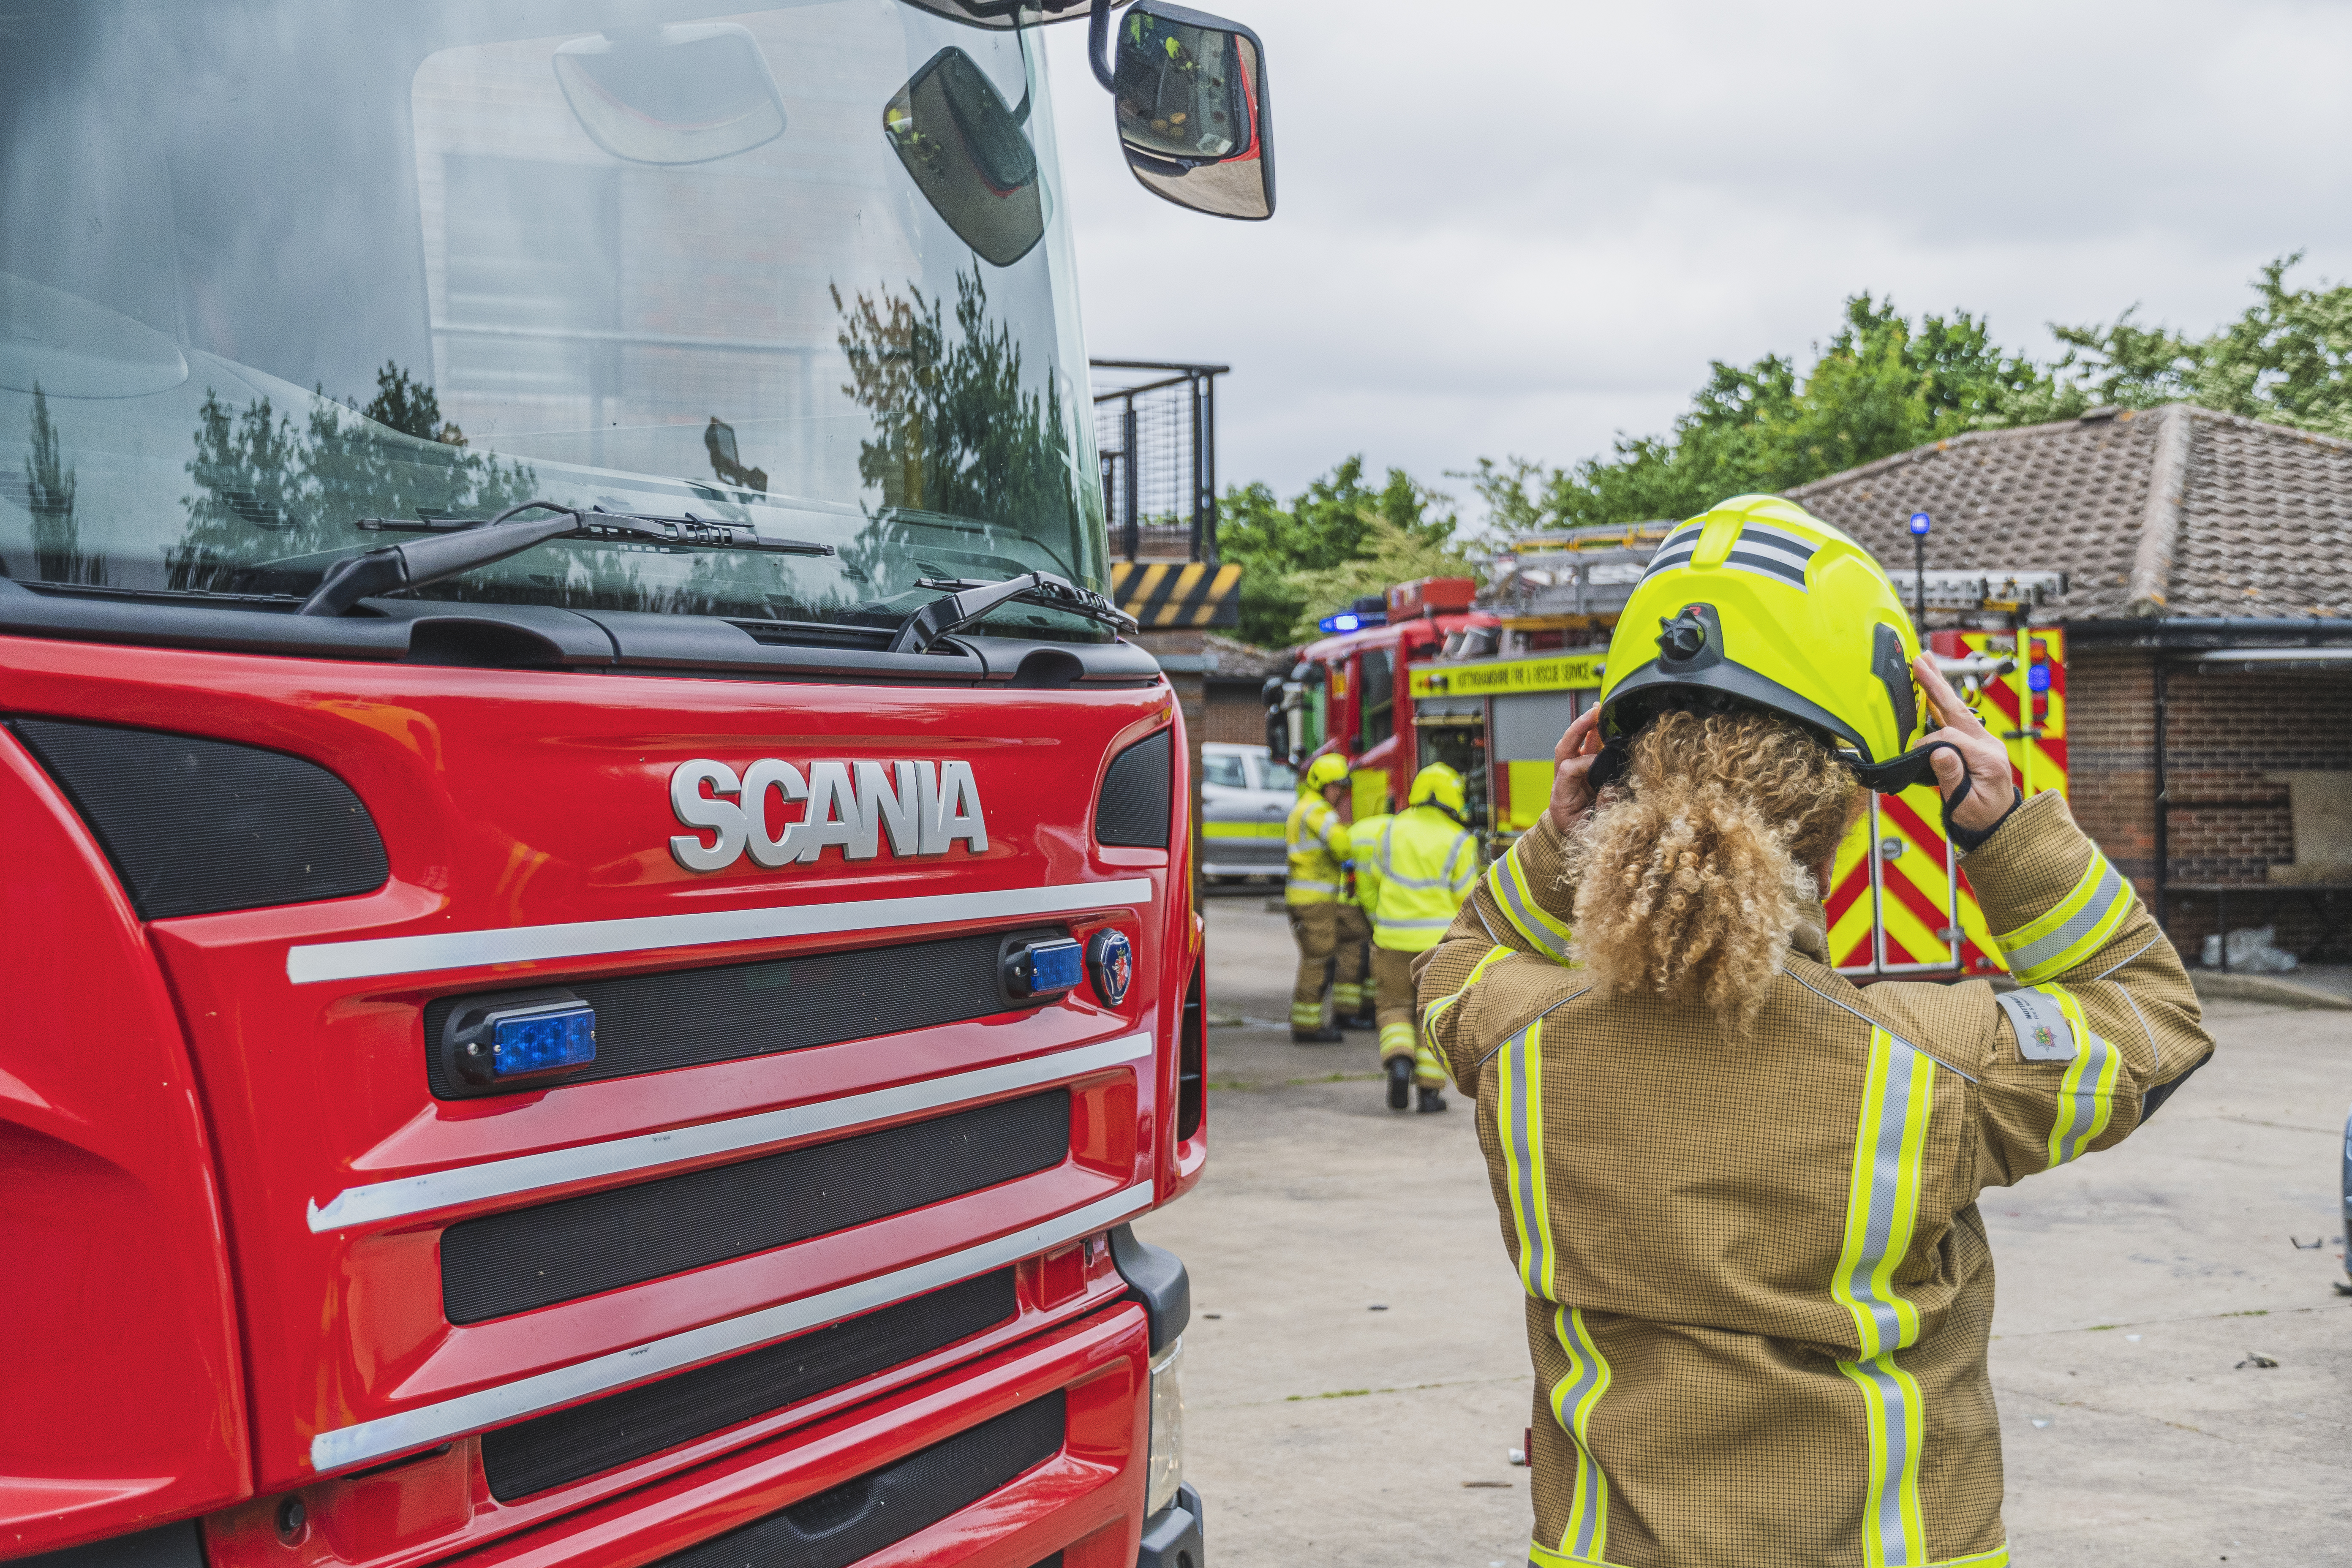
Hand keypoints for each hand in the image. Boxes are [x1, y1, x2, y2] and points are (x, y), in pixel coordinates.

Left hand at [1546, 705, 1605, 832]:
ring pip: (1574, 744)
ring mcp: (1571, 774)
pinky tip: (1600, 720)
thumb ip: (1602, 809)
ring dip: (1585, 726)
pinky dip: (1592, 734)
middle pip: (1564, 749)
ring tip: (1597, 710)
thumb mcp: (1591, 829)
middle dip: (1578, 729)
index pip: (1568, 769)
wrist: (1574, 837)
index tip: (1602, 766)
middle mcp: (1562, 781)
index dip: (1585, 763)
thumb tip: (1612, 788)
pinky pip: (1585, 749)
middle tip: (1593, 714)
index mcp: (1561, 796)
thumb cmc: (1582, 834)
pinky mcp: (1581, 771)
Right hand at [1911, 653, 2016, 831]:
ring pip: (1959, 709)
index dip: (1928, 743)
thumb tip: (1937, 752)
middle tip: (1920, 661)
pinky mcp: (1979, 744)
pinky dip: (1944, 703)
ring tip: (1925, 666)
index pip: (1951, 738)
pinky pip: (1959, 719)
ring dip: (1940, 688)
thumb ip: (1952, 777)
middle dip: (1937, 685)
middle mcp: (1989, 745)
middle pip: (1958, 709)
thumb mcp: (1966, 805)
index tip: (1913, 754)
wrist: (2000, 825)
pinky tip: (1933, 692)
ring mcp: (1985, 742)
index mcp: (1988, 759)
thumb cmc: (1982, 819)